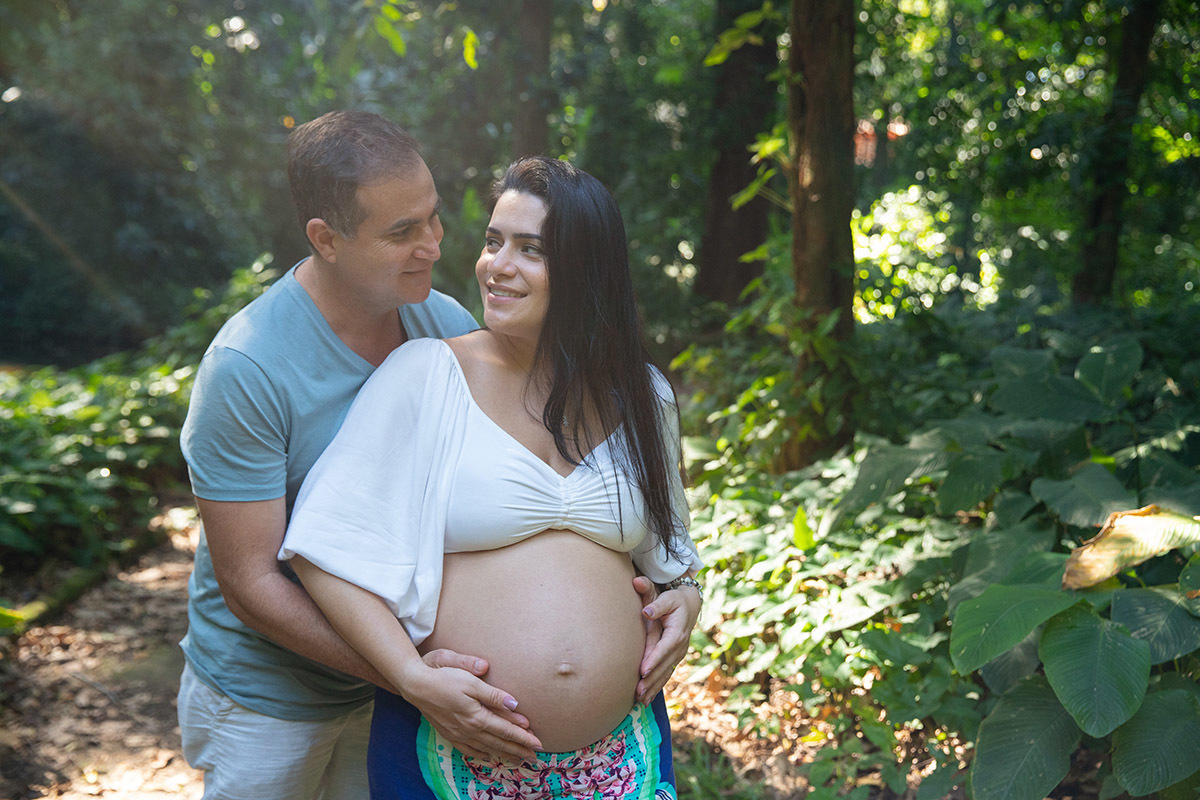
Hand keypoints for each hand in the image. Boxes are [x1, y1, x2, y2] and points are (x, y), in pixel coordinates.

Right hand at [399, 660, 542, 761]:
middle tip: (534, 756)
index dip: (523, 737)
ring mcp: (458, 734)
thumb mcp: (471, 681)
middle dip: (518, 749)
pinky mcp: (449, 734)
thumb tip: (514, 703)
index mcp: (477, 716)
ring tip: (518, 759)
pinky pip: (468, 749)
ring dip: (504, 754)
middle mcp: (469, 729)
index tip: (537, 743)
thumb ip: (493, 694)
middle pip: (499, 742)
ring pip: (486, 748)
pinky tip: (488, 756)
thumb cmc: (444, 678)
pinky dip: (481, 754)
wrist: (416, 685)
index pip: (506, 730)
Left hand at [632, 575, 701, 703]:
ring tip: (640, 700)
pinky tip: (646, 700)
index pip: (664, 648)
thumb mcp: (667, 597)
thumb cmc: (675, 599)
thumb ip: (654, 601)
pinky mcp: (674, 658)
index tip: (642, 670)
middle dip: (651, 680)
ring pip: (665, 674)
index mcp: (677, 632)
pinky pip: (665, 675)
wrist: (690, 604)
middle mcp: (680, 646)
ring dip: (653, 687)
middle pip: (664, 666)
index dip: (654, 660)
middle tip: (637, 692)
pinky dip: (657, 687)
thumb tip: (645, 609)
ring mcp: (678, 654)